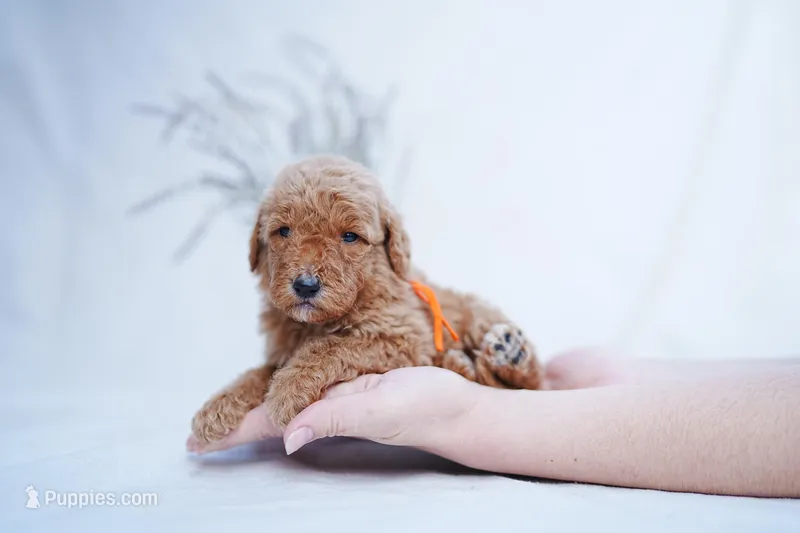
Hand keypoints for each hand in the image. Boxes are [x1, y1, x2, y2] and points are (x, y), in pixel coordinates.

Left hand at [185, 365, 480, 454]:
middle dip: (233, 425)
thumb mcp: (381, 408)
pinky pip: (309, 387)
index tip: (195, 444)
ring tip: (223, 419)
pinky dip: (284, 391)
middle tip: (196, 437)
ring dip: (253, 412)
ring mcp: (339, 399)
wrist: (457, 406)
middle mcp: (326, 411)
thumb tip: (288, 437)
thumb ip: (336, 419)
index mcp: (326, 416)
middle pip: (269, 418)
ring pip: (285, 404)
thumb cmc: (425, 408)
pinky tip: (276, 392)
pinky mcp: (353, 386)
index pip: (268, 425)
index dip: (231, 432)